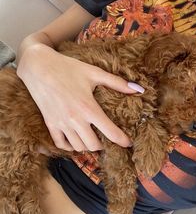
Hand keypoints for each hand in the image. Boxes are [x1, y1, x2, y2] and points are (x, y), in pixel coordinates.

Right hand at [17, 44, 143, 151]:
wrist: (38, 67)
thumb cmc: (68, 67)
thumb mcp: (94, 72)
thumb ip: (117, 83)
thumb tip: (139, 89)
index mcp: (89, 107)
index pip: (110, 132)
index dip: (122, 140)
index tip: (128, 143)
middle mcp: (75, 119)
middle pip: (94, 145)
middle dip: (104, 144)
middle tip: (107, 138)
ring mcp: (61, 124)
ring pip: (78, 147)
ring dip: (88, 146)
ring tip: (93, 139)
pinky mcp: (50, 124)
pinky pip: (61, 144)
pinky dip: (71, 146)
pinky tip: (76, 139)